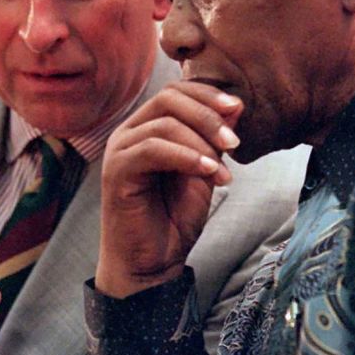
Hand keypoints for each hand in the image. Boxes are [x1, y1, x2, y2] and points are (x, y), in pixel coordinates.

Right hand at [96, 81, 242, 297]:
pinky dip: (185, 156)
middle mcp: (130, 131)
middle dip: (207, 115)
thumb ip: (214, 140)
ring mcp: (120, 149)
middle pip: (169, 98)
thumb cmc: (174, 217)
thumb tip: (236, 106)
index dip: (208, 94)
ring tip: (222, 171)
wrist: (152, 263)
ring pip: (164, 123)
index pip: (176, 91)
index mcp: (148, 126)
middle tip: (235, 141)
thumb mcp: (204, 171)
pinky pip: (152, 149)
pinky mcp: (116, 170)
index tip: (238, 108)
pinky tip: (208, 172)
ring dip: (201, 143)